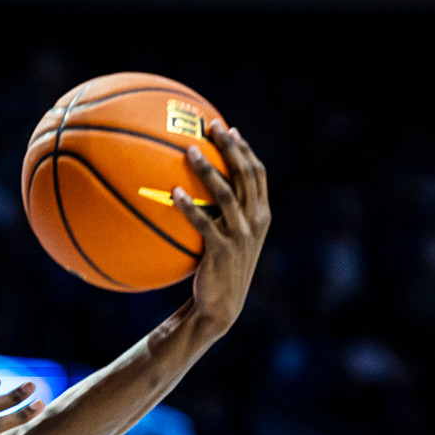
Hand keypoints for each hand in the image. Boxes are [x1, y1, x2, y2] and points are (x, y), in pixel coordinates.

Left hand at [176, 123, 270, 333]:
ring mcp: (241, 235)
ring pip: (227, 193)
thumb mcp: (229, 237)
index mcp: (260, 214)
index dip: (245, 149)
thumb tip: (197, 185)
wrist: (220, 307)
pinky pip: (204, 222)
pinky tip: (174, 193)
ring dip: (208, 169)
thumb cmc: (219, 268)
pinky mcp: (222, 250)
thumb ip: (223, 213)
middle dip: (230, 147)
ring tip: (189, 150)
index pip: (258, 173)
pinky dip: (189, 206)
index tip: (230, 129)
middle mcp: (255, 221)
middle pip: (246, 175)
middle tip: (212, 127)